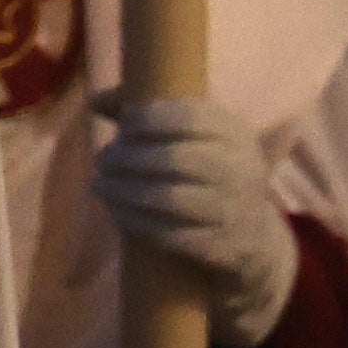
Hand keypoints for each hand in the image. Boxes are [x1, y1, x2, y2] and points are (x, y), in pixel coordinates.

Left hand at [90, 93, 300, 342]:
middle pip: (175, 158)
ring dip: (124, 192)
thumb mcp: (195, 139)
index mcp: (235, 134)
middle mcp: (241, 169)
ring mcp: (234, 210)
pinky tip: (115, 212)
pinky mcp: (221, 247)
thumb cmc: (209, 173)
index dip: (151, 117)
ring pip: (170, 199)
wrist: (253, 236)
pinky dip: (136, 221)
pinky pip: (170, 234)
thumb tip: (95, 100)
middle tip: (101, 159)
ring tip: (99, 186)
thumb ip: (148, 114)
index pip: (191, 116)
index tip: (123, 123)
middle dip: (128, 157)